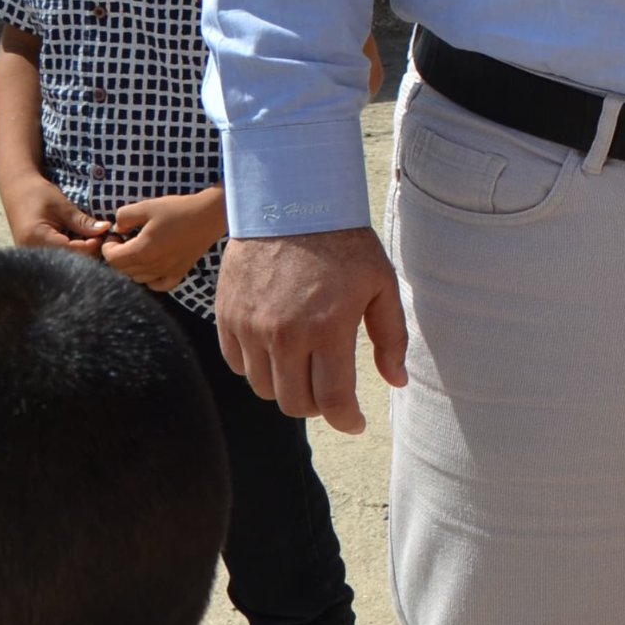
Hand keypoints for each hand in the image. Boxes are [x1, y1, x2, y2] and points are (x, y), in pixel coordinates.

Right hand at [2, 175, 109, 256]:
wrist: (16, 190)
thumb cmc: (38, 194)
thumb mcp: (63, 206)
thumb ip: (83, 222)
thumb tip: (106, 229)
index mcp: (37, 238)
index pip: (72, 251)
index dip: (92, 245)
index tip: (104, 233)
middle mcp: (31, 251)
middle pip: (68, 259)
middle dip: (88, 250)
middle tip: (99, 235)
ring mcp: (30, 254)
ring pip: (64, 260)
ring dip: (80, 251)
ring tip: (90, 236)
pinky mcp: (33, 254)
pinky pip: (57, 256)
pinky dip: (70, 250)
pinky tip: (78, 240)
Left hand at [99, 189, 226, 292]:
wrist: (209, 214)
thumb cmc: (178, 209)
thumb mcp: (146, 206)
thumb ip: (124, 217)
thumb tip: (117, 229)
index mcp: (143, 250)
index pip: (112, 259)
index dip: (108, 246)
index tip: (115, 234)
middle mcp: (153, 266)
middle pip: (123, 270)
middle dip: (118, 255)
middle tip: (125, 239)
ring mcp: (167, 271)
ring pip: (138, 278)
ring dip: (132, 266)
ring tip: (138, 250)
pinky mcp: (179, 272)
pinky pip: (158, 286)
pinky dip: (150, 280)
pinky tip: (152, 266)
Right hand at [215, 228, 408, 434]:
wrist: (290, 202)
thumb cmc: (343, 243)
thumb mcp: (381, 285)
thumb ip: (391, 338)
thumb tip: (396, 381)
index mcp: (327, 328)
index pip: (331, 399)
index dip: (346, 420)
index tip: (356, 423)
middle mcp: (284, 335)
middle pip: (295, 403)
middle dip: (319, 406)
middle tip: (333, 392)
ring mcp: (251, 327)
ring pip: (264, 388)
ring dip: (287, 387)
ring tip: (306, 367)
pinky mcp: (227, 317)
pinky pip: (237, 364)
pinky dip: (257, 367)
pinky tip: (277, 350)